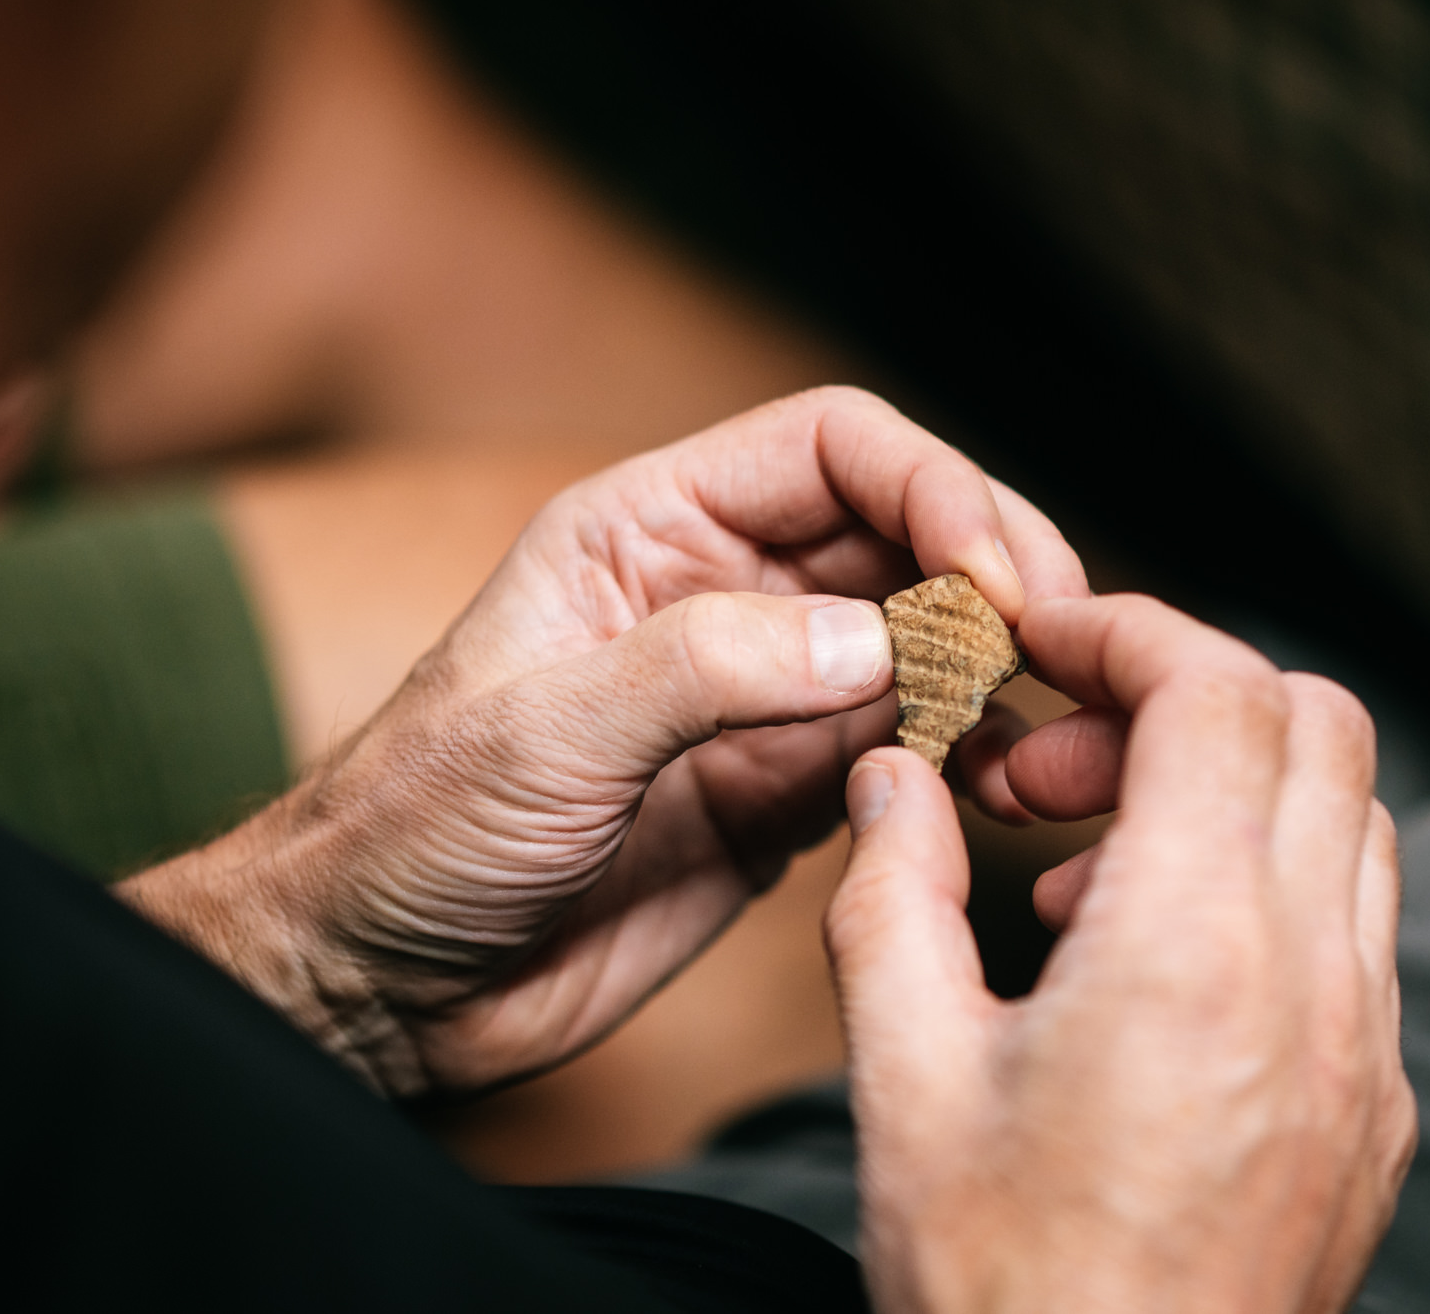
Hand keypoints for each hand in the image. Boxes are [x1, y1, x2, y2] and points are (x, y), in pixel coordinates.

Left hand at [120, 387, 1086, 1094]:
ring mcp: (757, 697)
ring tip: (1045, 725)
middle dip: (991, 572)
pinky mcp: (780, 794)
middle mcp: (718, 594)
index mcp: (647, 528)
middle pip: (902, 531)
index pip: (833, 446)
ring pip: (923, 642)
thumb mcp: (543, 732)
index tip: (992, 577)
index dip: (933, 485)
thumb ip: (708, 669)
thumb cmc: (410, 833)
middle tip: (1055, 646)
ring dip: (996, 668)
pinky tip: (994, 787)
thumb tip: (883, 638)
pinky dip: (967, 757)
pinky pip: (906, 748)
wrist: (374, 984)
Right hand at [827, 594, 1415, 1313]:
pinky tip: (1148, 969)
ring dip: (1227, 789)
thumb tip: (890, 776)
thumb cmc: (1000, 1287)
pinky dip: (1266, 885)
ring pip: (1351, 821)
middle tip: (1049, 765)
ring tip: (1083, 876)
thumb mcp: (900, 1075)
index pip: (1218, 691)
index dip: (1127, 630)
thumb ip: (890, 892)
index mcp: (1192, 949)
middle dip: (1177, 695)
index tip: (1041, 642)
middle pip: (1315, 726)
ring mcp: (1361, 1050)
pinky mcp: (1372, 1110)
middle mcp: (1313, 982)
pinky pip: (1355, 929)